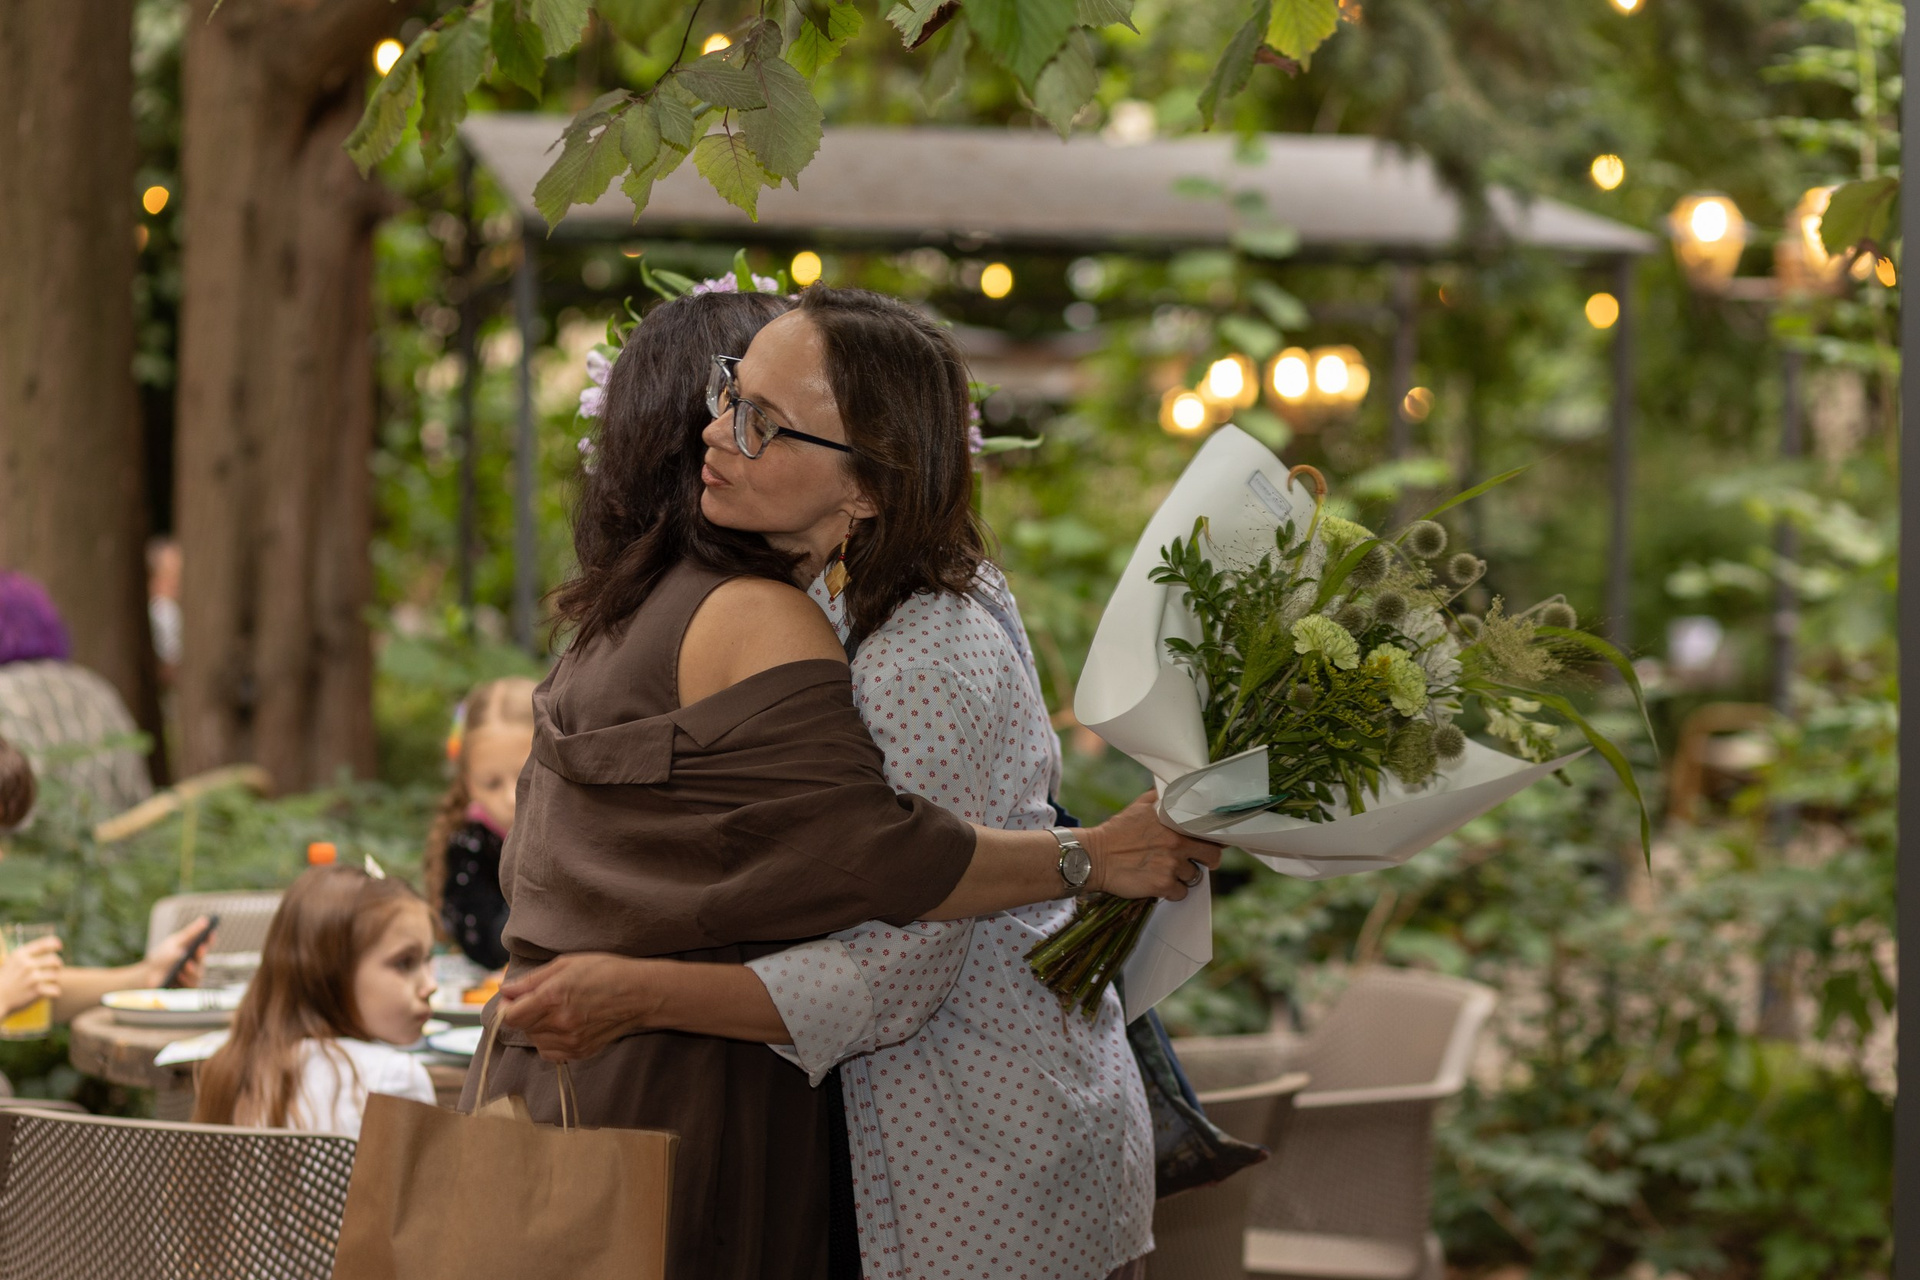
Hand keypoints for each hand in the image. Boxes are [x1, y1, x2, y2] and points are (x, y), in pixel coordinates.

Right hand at [0, 936, 61, 1017]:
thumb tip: (53, 944)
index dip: (54, 944)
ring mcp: (32, 977)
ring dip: (55, 980)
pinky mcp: (36, 990)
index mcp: (20, 955)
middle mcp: (27, 964)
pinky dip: (54, 992)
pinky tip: (50, 993)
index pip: (43, 944)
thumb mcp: (11, 963)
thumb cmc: (5, 981)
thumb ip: (27, 955)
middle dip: (57, 965)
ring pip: (56, 976)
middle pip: (54, 960)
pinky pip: (55, 990)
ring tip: (49, 983)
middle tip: (55, 969)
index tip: (59, 946)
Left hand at [141, 916, 213, 988]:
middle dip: (201, 954)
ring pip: (198, 974)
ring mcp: (191, 976)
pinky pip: (190, 985)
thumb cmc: (162, 956)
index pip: (206, 943)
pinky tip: (180, 975)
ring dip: (193, 969)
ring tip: (186, 964)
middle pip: (202, 959)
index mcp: (194, 950)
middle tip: (199, 948)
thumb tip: (205, 920)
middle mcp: (196, 964)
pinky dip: (185, 980)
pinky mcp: (185, 988)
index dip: (210, 939)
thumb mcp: (175, 942)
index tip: (210, 932)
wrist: (147, 975)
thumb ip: (191, 933)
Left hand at [497, 953, 658, 1062]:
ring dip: (537, 1028)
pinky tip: (562, 1027)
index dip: (507, 1007)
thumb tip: (506, 990)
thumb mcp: (566, 963)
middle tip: (541, 1000)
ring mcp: (570, 1041)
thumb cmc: (606, 971)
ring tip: (555, 1012)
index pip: (511, 1016)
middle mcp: (559, 1022)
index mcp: (553, 996)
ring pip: (535, 1041)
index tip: (514, 998)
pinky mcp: (580, 1052)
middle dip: (524, 1014)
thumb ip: (532, 980)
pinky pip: (550, 1053)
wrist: (640, 994)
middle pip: (522, 1028)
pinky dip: (549, 1042)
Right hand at [1081, 790, 1222, 900]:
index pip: (1211, 831)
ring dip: (1184, 876)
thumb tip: (1175, 786)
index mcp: (1176, 822)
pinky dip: (1172, 891)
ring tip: (1166, 870)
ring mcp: (1171, 865)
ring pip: (1194, 877)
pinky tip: (1159, 883)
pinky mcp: (1162, 885)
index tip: (1211, 842)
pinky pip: (1180, 893)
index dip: (1214, 838)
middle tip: (1196, 861)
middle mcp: (1177, 843)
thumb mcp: (1139, 806)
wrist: (1094, 856)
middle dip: (1206, 861)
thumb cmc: (1117, 831)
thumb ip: (1161, 796)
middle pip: (1212, 857)